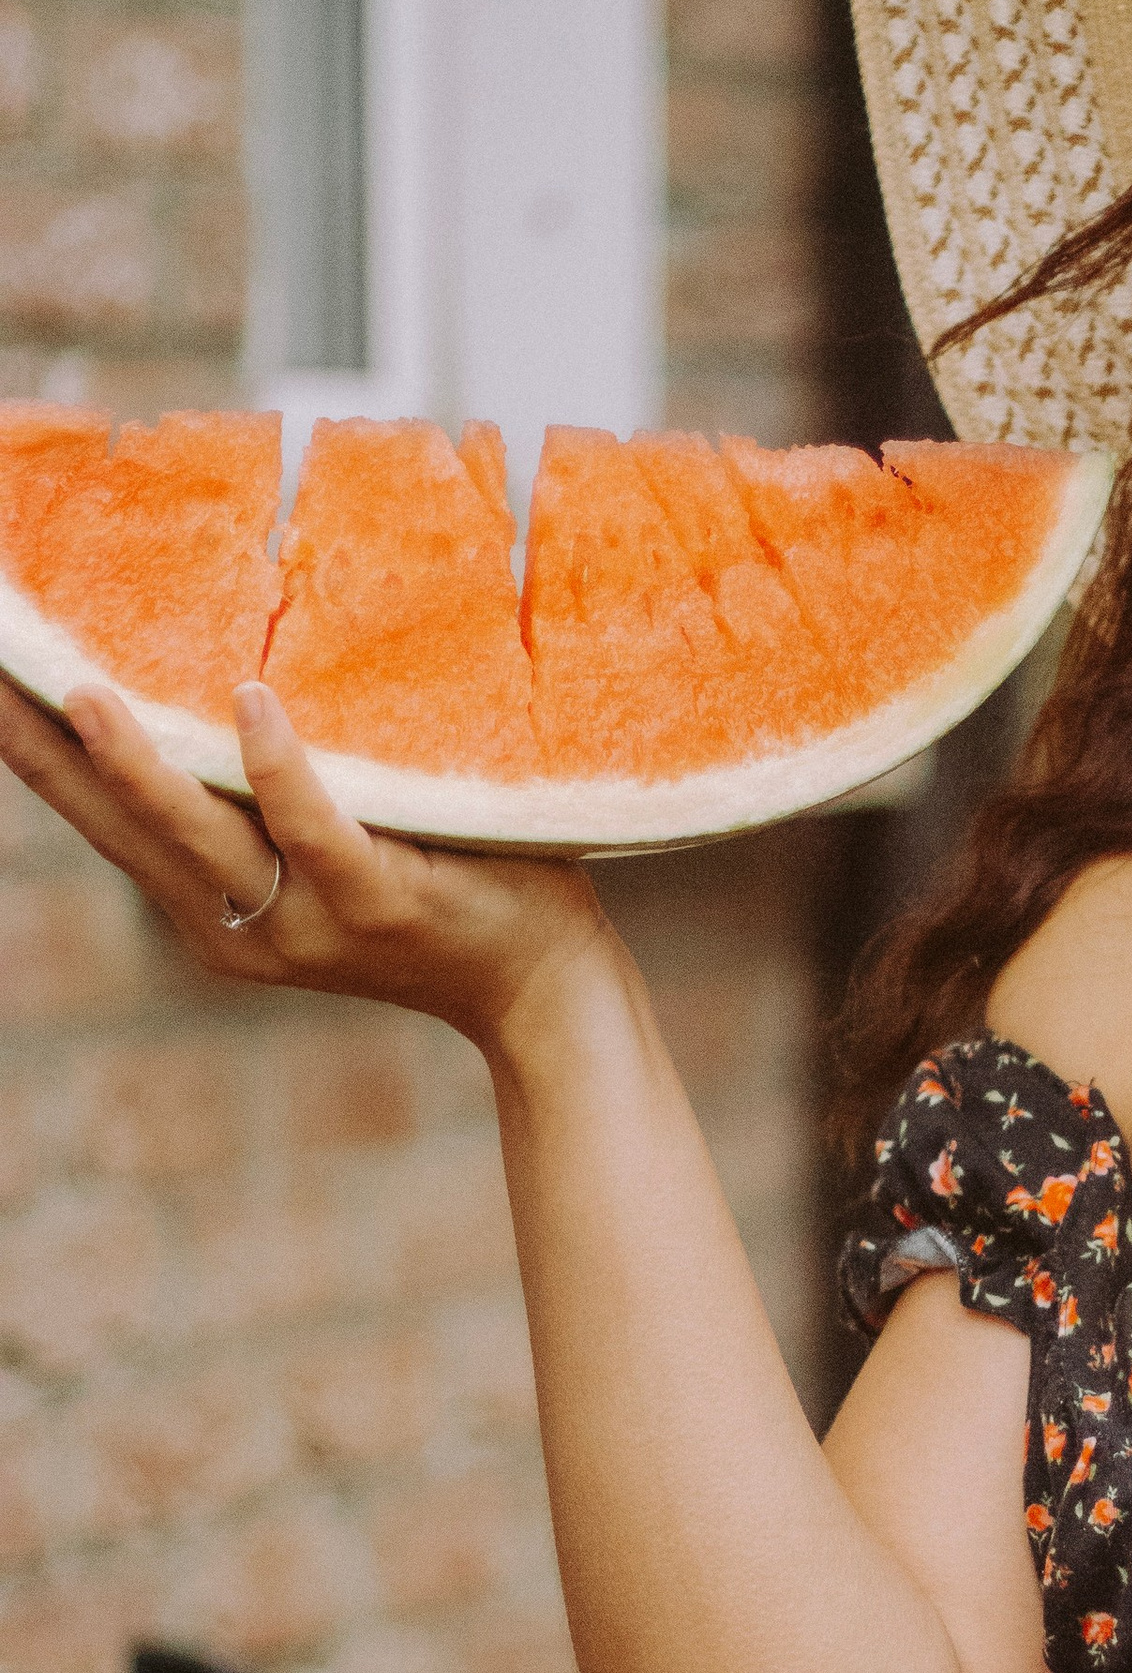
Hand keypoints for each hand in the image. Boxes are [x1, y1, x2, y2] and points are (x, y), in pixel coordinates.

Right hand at [0, 672, 607, 1051]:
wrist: (541, 987)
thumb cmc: (437, 892)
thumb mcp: (322, 861)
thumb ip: (262, 808)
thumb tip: (215, 685)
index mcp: (213, 913)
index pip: (100, 823)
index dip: (33, 754)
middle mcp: (240, 926)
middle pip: (116, 827)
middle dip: (42, 748)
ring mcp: (307, 919)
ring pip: (198, 833)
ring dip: (135, 762)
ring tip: (78, 691)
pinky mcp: (379, 900)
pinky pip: (316, 828)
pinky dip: (279, 766)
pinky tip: (247, 702)